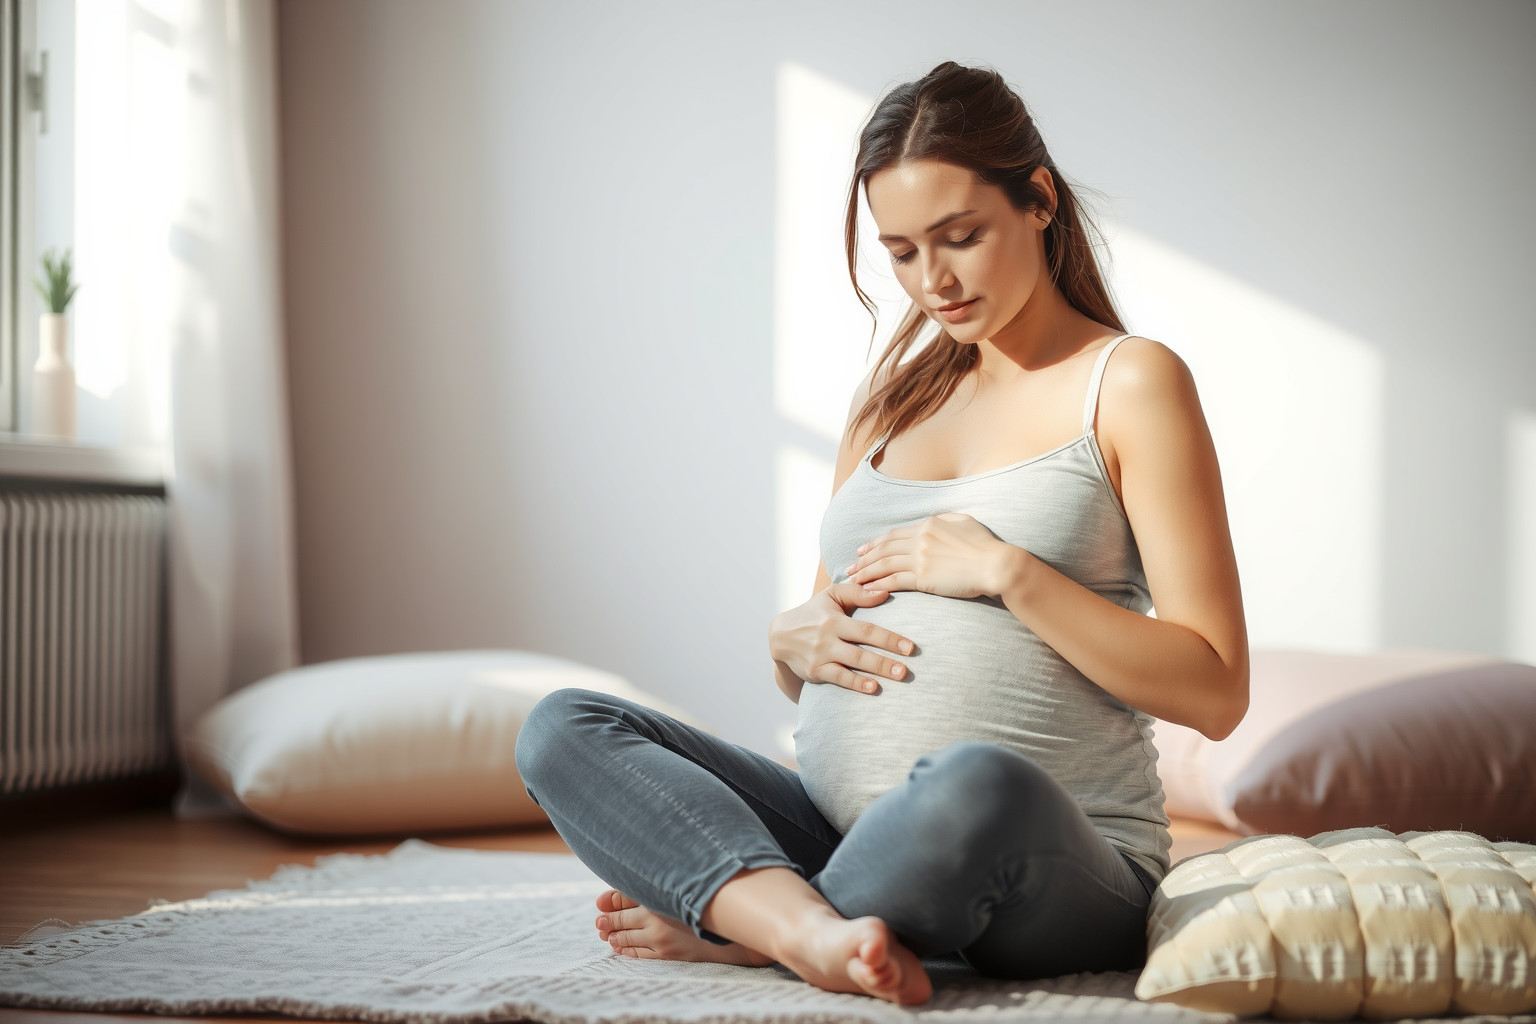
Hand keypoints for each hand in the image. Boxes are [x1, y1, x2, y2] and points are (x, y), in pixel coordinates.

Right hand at [769, 583, 914, 695]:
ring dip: (875, 673)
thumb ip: (857, 593)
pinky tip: (872, 688)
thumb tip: (885, 593)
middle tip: (907, 670)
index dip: (889, 639)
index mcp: (834, 620)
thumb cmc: (814, 613)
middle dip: (885, 661)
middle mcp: (827, 639)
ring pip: (851, 666)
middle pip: (861, 651)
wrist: (781, 636)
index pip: (866, 629)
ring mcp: (820, 657)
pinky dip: (855, 684)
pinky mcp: (815, 672)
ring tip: (897, 677)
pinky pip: (838, 679)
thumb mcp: (831, 596)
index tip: (910, 647)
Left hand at [845, 513, 1012, 599]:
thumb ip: (945, 520)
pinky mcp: (924, 578)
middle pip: (884, 549)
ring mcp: (920, 558)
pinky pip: (894, 581)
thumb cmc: (986, 545)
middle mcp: (920, 539)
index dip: (875, 542)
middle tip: (850, 566)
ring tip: (853, 579)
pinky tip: (867, 589)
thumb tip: (934, 523)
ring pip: (884, 564)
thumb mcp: (964, 522)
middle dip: (864, 558)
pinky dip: (878, 584)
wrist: (997, 564)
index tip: (862, 549)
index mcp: (929, 524)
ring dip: (866, 572)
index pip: (894, 534)